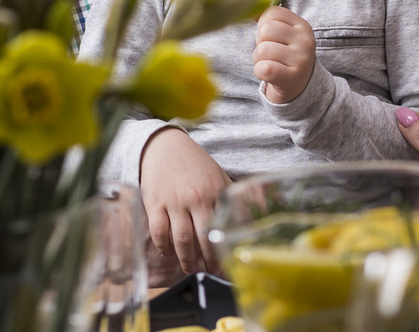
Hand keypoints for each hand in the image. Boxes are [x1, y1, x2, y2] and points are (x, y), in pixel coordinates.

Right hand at [138, 127, 231, 279]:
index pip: (223, 228)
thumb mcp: (220, 175)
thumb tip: (264, 210)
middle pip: (203, 239)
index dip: (225, 250)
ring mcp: (174, 202)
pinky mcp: (155, 203)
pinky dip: (164, 247)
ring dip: (186, 260)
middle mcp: (196, 198)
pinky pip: (159, 232)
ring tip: (190, 270)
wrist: (165, 146)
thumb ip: (238, 195)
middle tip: (209, 272)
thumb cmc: (196, 164)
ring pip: (181, 240)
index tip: (227, 264)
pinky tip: (168, 253)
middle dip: (207, 261)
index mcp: (216, 191)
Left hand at [253, 6, 315, 103]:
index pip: (272, 13)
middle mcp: (305, 40)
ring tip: (271, 64)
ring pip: (262, 50)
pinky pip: (263, 68)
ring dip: (259, 59)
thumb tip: (247, 3)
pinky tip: (270, 74)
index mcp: (303, 25)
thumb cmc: (285, 56)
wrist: (299, 87)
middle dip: (260, 43)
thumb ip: (266, 18)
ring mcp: (301, 59)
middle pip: (266, 30)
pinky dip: (260, 72)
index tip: (272, 38)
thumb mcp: (283, 34)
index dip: (263, 25)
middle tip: (271, 53)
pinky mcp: (291, 77)